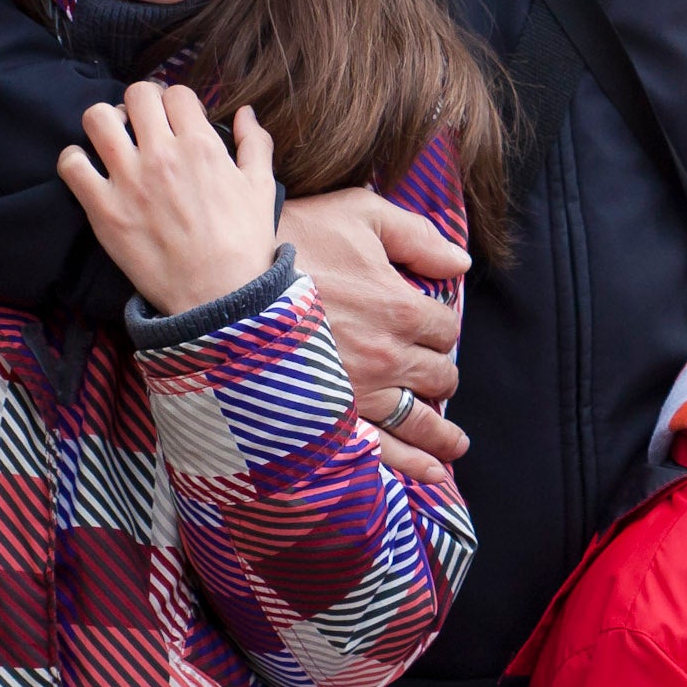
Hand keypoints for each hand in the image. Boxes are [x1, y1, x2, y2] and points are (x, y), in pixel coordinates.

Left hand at [59, 87, 276, 317]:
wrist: (218, 297)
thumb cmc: (244, 244)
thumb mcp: (261, 188)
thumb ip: (256, 142)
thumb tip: (246, 111)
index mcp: (201, 145)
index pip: (176, 93)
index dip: (175, 103)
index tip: (174, 121)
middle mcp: (162, 155)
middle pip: (137, 94)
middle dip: (140, 104)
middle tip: (142, 125)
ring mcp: (129, 180)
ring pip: (97, 118)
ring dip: (105, 123)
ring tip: (114, 141)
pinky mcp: (103, 209)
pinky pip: (71, 164)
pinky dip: (75, 160)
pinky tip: (88, 170)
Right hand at [282, 188, 470, 486]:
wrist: (225, 280)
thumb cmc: (294, 239)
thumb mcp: (359, 214)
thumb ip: (416, 236)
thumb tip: (460, 263)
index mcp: (399, 307)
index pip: (446, 328)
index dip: (441, 326)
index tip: (429, 327)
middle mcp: (387, 357)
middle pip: (438, 375)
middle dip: (441, 374)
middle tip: (436, 376)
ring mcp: (359, 393)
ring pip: (419, 419)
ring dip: (442, 433)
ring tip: (454, 445)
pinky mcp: (330, 418)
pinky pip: (382, 450)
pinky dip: (412, 464)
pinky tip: (430, 472)